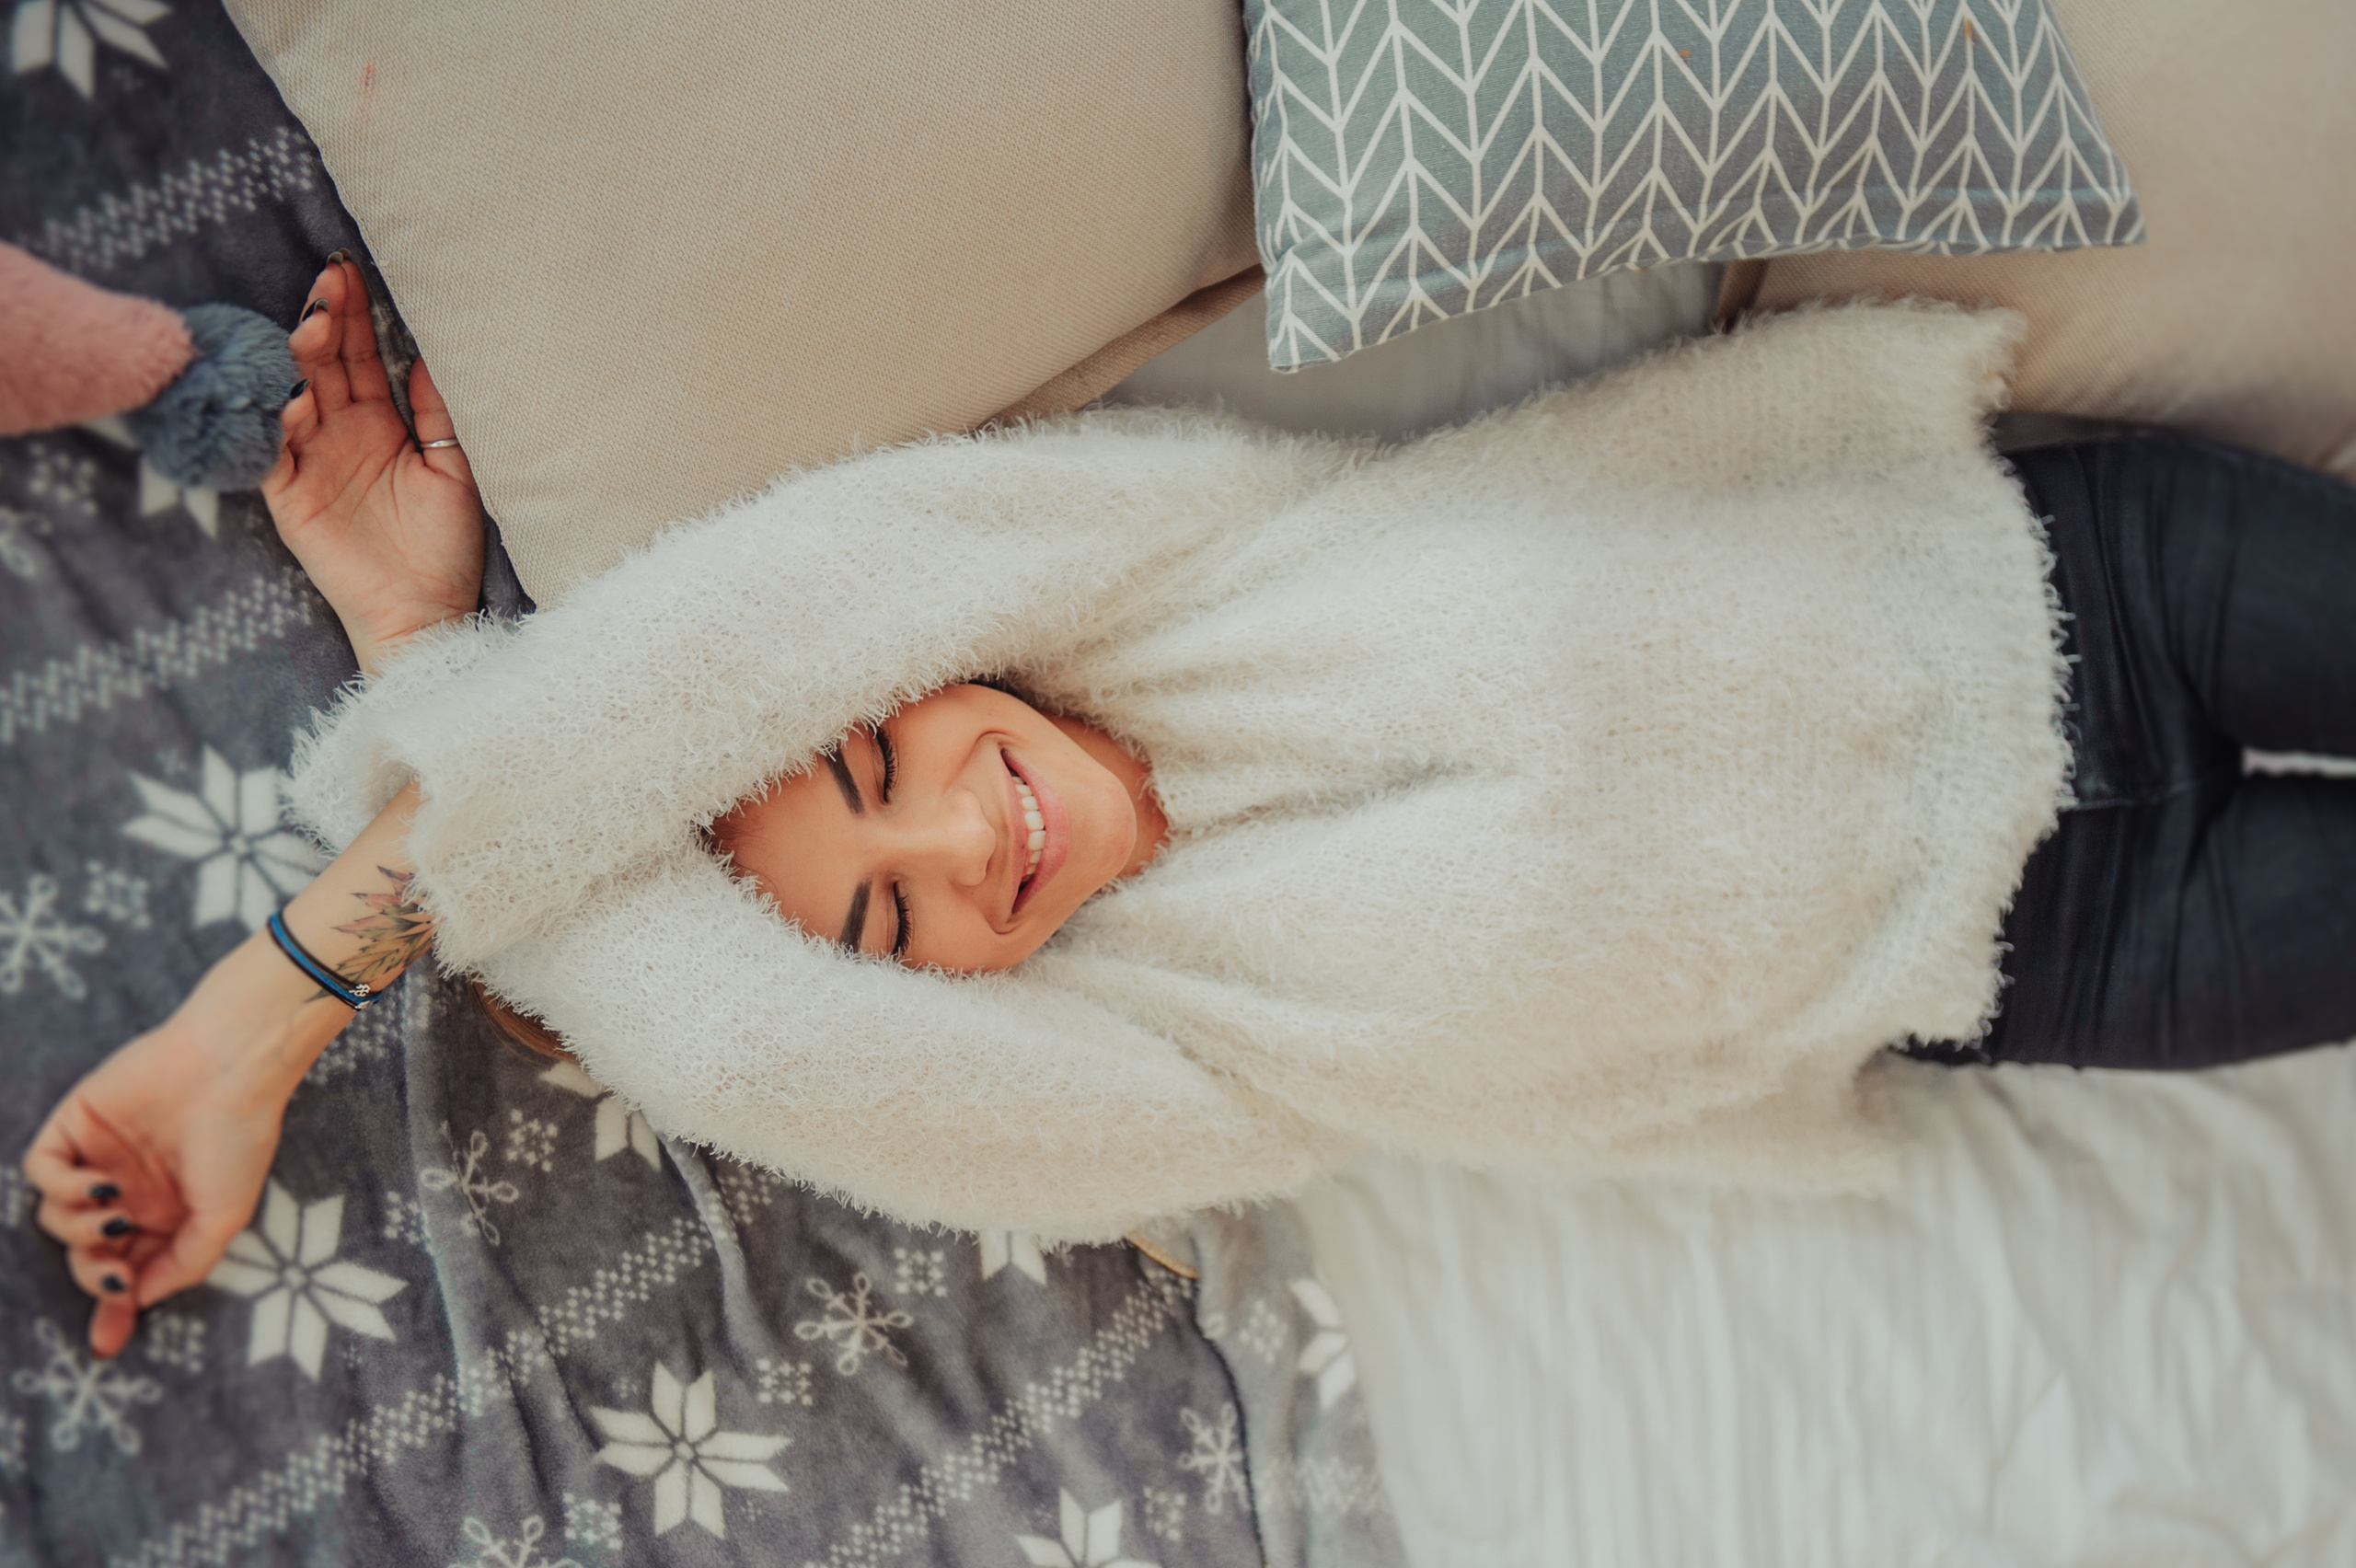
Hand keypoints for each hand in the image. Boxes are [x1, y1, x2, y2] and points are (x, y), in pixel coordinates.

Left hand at [22, 932, 347, 1356]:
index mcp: (165, 1213)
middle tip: (114, 1279)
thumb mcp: (225, 1216)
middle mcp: (128, 1191)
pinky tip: (98, 1186)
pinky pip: (42, 1174)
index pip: (127, 1270)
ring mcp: (97, 1159)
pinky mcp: (73, 1127)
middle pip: (85, 1253)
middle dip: (93, 1277)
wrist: (229, 1068)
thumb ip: (185, 1263)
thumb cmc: (237, 1138)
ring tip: (114, 1219)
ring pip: (56, 1221)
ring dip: (78, 1232)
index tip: (107, 1346)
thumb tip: (142, 1299)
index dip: (112, 1309)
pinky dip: (60, 1190)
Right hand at [263, 256, 484, 675]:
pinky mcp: (290, 498)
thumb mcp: (455, 469)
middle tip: (330, 281)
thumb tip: (429, 355)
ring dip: (301, 362)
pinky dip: (279, 426)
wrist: (426, 612)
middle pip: (324, 365)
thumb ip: (439, 415)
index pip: (359, 356)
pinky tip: (293, 400)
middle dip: (325, 321)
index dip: (353, 315)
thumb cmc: (444, 548)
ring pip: (296, 397)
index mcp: (380, 424)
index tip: (351, 271)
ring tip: (314, 330)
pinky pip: (275, 454)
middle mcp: (341, 435)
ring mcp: (311, 463)